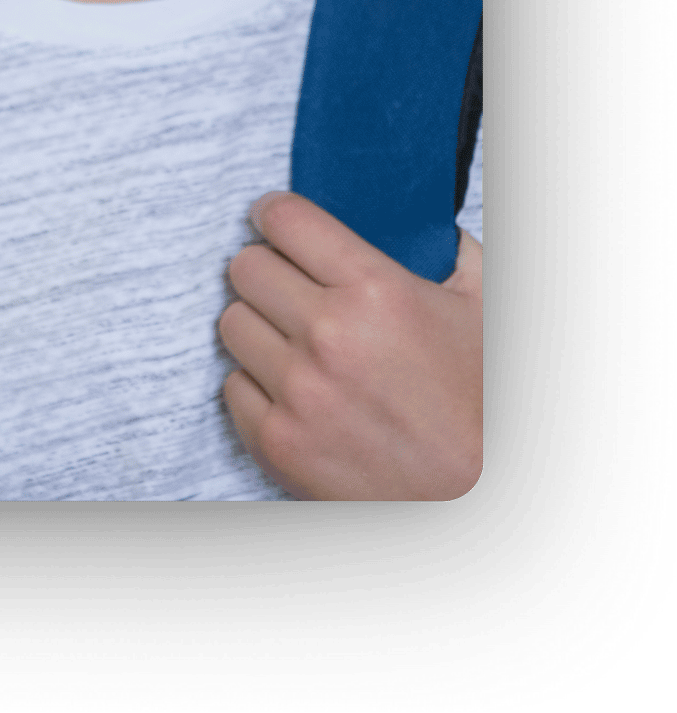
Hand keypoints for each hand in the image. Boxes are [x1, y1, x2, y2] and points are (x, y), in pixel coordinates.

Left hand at [219, 191, 481, 500]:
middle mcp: (329, 337)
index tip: (277, 222)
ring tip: (298, 344)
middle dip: (268, 271)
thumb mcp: (480, 307)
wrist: (479, 497)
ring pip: (232, 324)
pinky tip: (296, 391)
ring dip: (260, 328)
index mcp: (377, 292)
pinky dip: (257, 386)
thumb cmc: (480, 404)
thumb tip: (407, 217)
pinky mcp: (277, 442)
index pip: (284, 219)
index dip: (276, 215)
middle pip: (245, 268)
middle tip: (292, 288)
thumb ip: (441, 250)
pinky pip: (232, 386)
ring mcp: (298, 393)